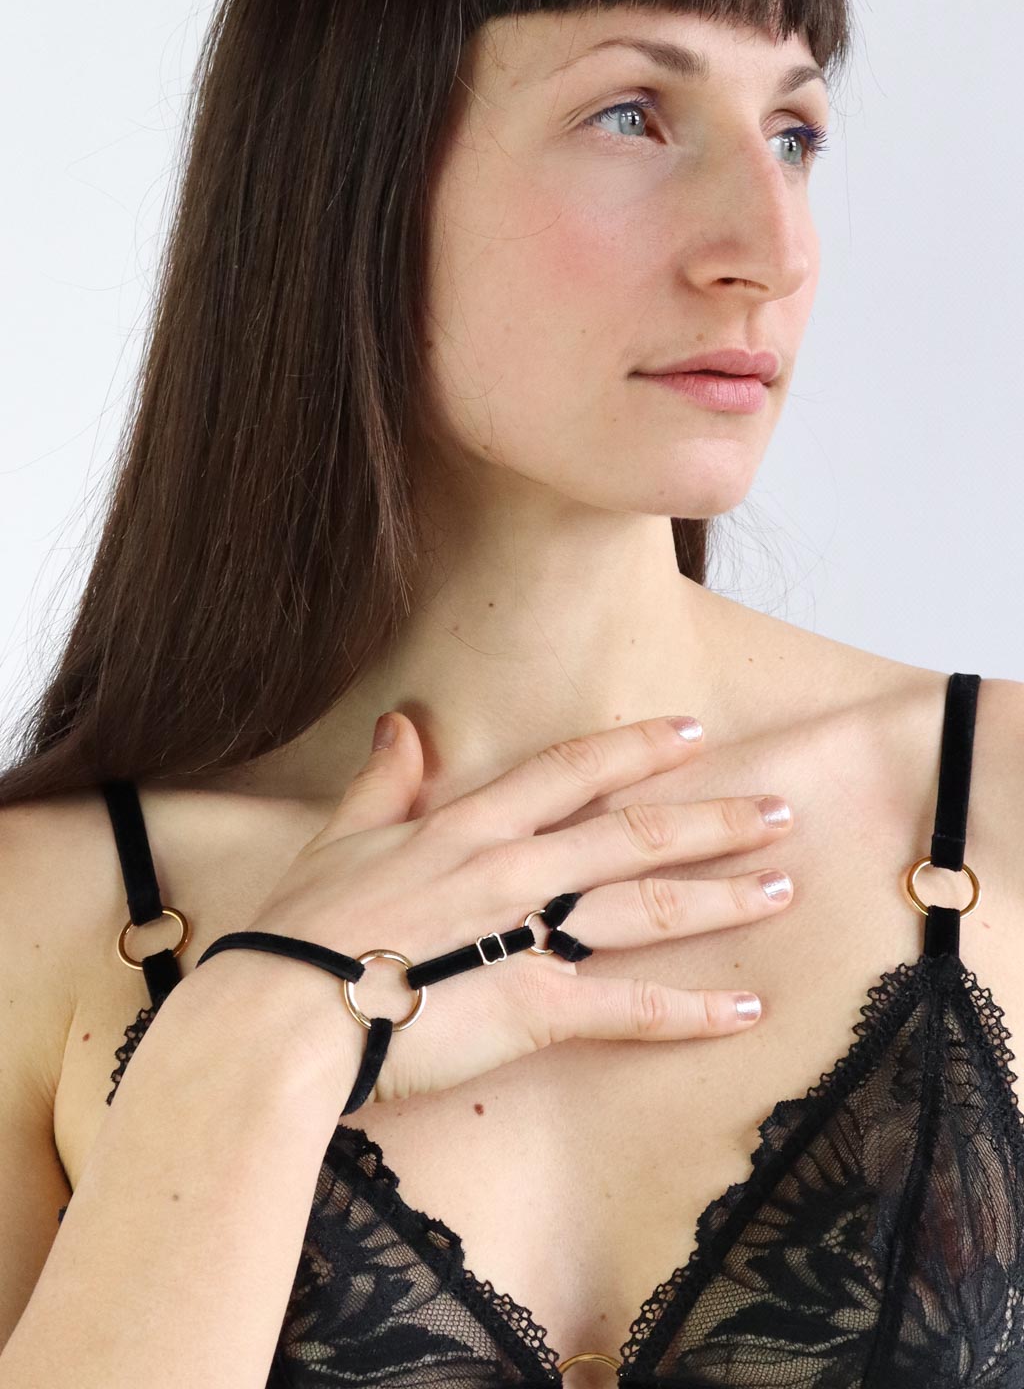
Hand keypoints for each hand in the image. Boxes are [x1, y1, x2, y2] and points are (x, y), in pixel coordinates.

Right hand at [235, 712, 793, 1103]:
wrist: (283, 1012)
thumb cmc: (301, 928)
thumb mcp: (340, 838)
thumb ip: (383, 782)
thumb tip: (401, 724)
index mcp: (468, 826)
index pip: (570, 771)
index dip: (634, 748)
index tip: (690, 732)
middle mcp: (514, 869)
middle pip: (635, 834)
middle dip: (713, 820)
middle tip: (780, 810)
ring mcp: (532, 935)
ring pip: (649, 906)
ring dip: (723, 895)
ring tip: (783, 885)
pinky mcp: (537, 1007)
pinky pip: (631, 1006)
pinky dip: (692, 1010)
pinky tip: (745, 1007)